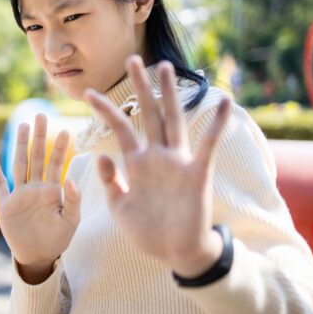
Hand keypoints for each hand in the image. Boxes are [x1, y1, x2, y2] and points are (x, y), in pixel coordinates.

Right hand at [0, 114, 79, 283]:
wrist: (38, 256)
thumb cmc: (57, 240)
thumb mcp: (71, 222)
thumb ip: (73, 201)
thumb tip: (70, 179)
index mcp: (52, 190)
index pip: (56, 163)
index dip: (60, 147)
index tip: (65, 129)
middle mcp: (35, 187)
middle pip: (37, 156)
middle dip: (39, 137)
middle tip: (41, 115)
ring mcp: (19, 194)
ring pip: (19, 164)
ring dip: (20, 145)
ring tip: (22, 126)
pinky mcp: (5, 204)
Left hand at [85, 56, 230, 277]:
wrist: (175, 253)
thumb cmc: (148, 231)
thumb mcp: (120, 207)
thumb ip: (110, 181)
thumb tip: (101, 155)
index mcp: (138, 163)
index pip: (120, 128)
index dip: (105, 110)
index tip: (88, 93)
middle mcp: (158, 156)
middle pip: (148, 114)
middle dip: (140, 87)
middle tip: (132, 59)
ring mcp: (178, 162)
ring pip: (173, 120)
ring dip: (170, 94)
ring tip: (167, 67)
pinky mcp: (198, 173)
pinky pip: (208, 144)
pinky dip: (217, 124)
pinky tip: (225, 101)